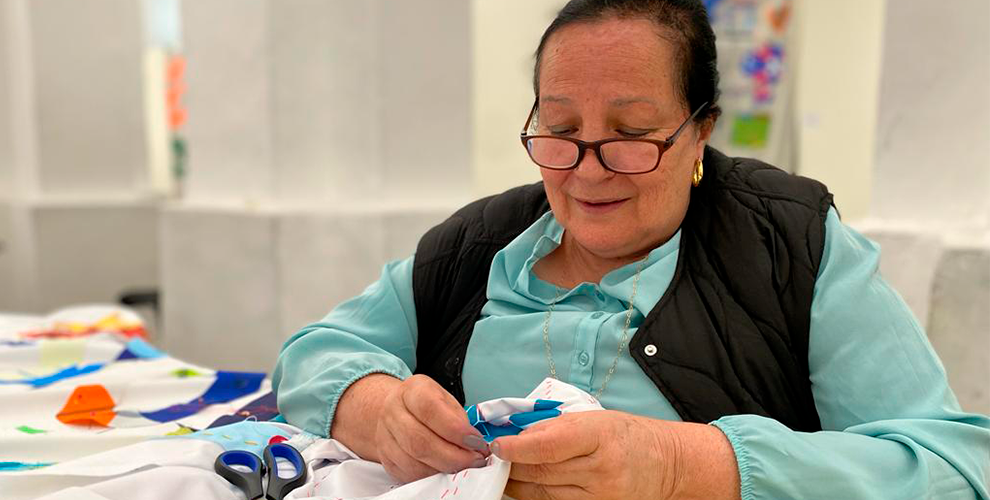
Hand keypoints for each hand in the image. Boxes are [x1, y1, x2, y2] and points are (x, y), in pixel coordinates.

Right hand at [375, 374, 490, 482]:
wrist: (396, 410)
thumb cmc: (427, 405)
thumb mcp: (446, 400)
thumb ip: (459, 418)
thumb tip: (473, 444)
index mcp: (412, 390)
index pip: (430, 409)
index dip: (456, 430)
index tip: (476, 442)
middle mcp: (393, 412)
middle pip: (420, 441)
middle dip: (454, 456)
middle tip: (475, 460)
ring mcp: (384, 437)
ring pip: (414, 463)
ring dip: (444, 469)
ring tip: (463, 467)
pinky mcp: (386, 459)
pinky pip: (409, 475)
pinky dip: (431, 477)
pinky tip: (445, 471)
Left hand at [491, 410, 739, 499]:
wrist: (668, 463)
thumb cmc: (629, 435)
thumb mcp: (595, 419)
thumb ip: (556, 427)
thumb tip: (517, 437)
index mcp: (599, 434)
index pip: (549, 444)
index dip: (517, 447)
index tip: (496, 445)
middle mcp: (601, 469)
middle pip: (541, 472)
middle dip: (510, 466)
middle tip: (491, 459)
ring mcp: (601, 495)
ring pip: (544, 493)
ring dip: (517, 483)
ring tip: (502, 472)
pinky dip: (535, 496)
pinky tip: (524, 487)